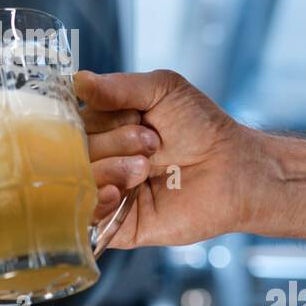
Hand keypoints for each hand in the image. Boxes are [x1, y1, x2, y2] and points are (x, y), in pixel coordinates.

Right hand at [77, 69, 250, 248]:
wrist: (233, 168)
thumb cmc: (201, 126)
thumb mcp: (163, 89)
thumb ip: (119, 86)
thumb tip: (78, 80)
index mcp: (104, 128)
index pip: (72, 123)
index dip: (98, 119)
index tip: (132, 115)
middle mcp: (100, 160)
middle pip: (73, 153)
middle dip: (112, 143)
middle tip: (151, 143)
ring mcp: (106, 192)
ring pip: (77, 183)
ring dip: (110, 169)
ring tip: (146, 168)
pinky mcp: (118, 225)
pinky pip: (87, 218)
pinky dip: (97, 202)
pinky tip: (118, 193)